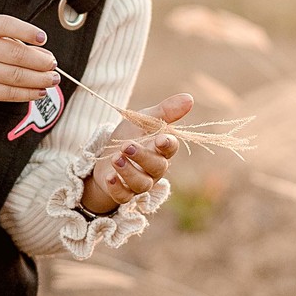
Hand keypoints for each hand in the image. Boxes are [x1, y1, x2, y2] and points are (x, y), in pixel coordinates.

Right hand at [0, 15, 59, 110]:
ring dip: (39, 79)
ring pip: (15, 76)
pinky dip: (28, 93)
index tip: (42, 38)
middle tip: (53, 65)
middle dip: (40, 61)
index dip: (26, 31)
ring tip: (52, 79)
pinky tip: (39, 91)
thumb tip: (46, 56)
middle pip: (15, 54)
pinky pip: (8, 92)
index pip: (5, 26)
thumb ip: (16, 43)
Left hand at [80, 92, 194, 215]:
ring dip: (128, 172)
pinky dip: (117, 188)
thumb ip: (165, 111)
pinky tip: (109, 177)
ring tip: (115, 158)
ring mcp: (139, 182)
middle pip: (157, 167)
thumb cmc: (130, 136)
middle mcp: (154, 168)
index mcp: (161, 149)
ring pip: (142, 184)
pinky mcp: (123, 193)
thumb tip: (189, 98)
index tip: (161, 138)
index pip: (171, 148)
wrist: (106, 155)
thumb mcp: (143, 120)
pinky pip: (124, 196)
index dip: (168, 145)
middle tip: (127, 146)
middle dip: (142, 157)